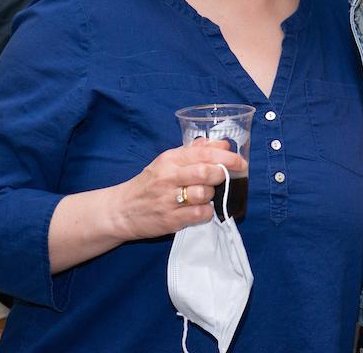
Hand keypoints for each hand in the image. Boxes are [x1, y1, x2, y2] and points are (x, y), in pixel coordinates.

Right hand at [110, 141, 243, 240]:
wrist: (121, 210)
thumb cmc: (149, 184)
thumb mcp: (167, 162)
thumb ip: (194, 151)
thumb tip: (222, 143)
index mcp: (169, 159)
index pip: (204, 153)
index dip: (227, 156)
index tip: (241, 161)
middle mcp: (168, 177)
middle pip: (206, 172)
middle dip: (222, 174)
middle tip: (225, 177)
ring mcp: (168, 199)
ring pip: (204, 194)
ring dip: (212, 195)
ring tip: (205, 195)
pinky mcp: (170, 220)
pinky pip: (200, 214)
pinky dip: (206, 212)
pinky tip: (199, 209)